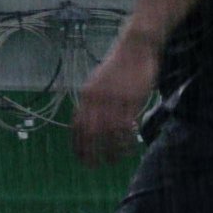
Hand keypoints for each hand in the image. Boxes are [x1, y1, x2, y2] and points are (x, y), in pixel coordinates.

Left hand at [72, 36, 158, 166]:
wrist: (136, 47)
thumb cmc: (120, 65)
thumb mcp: (98, 81)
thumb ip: (92, 100)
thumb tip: (87, 119)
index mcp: (87, 95)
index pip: (76, 126)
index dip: (77, 145)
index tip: (81, 158)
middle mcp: (97, 99)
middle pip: (89, 134)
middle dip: (90, 153)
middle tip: (95, 166)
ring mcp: (114, 100)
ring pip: (108, 134)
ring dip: (110, 151)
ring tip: (114, 160)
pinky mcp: (131, 100)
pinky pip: (126, 127)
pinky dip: (126, 141)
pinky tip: (129, 147)